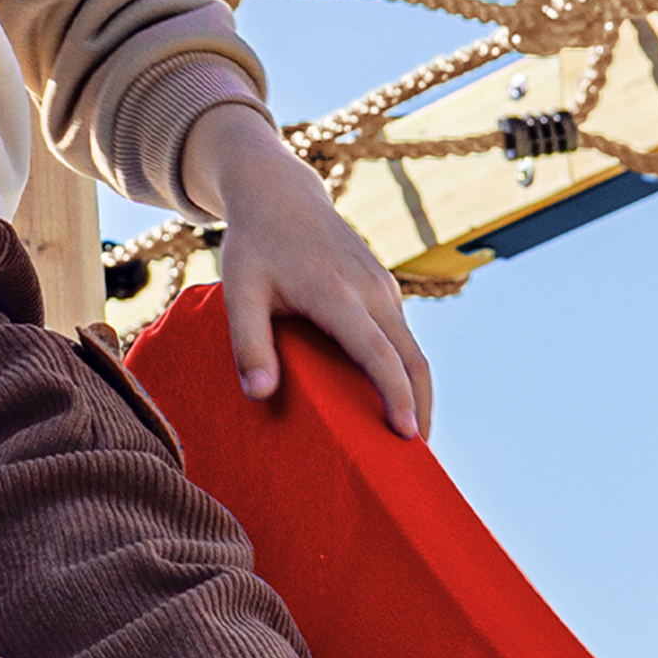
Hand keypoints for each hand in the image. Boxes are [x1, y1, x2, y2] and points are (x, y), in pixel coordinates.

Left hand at [192, 104, 432, 440]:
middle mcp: (371, 290)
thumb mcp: (238, 292)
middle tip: (415, 462)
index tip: (406, 436)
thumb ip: (247, 343)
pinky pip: (404, 337)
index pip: (378, 352)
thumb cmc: (254, 247)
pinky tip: (393, 401)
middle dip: (419, 409)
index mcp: (336, 293)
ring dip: (418, 394)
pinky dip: (407, 372)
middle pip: (412, 359)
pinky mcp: (385, 288)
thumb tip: (260, 395)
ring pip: (414, 349)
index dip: (395, 394)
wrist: (279, 195)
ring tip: (408, 441)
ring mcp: (384, 287)